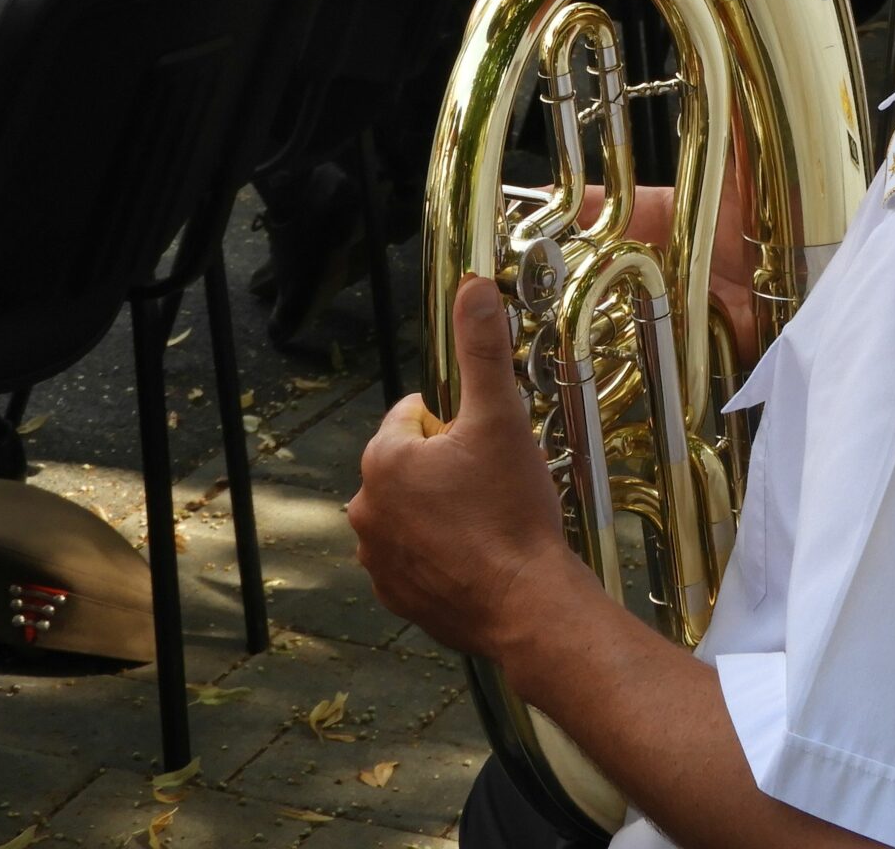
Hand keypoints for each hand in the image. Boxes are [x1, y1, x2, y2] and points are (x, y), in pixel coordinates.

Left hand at [350, 275, 588, 656]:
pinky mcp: (396, 596)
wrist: (529, 606)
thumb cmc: (512, 513)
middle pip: (412, 463)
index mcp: (383, 461)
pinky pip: (416, 556)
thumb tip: (472, 288)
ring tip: (489, 523)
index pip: (414, 414)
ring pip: (414, 509)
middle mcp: (366, 510)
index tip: (487, 446)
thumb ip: (481, 349)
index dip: (458, 423)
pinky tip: (479, 557)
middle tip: (493, 485)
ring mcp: (377, 558)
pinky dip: (442, 553)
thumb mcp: (501, 418)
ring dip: (445, 509)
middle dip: (449, 466)